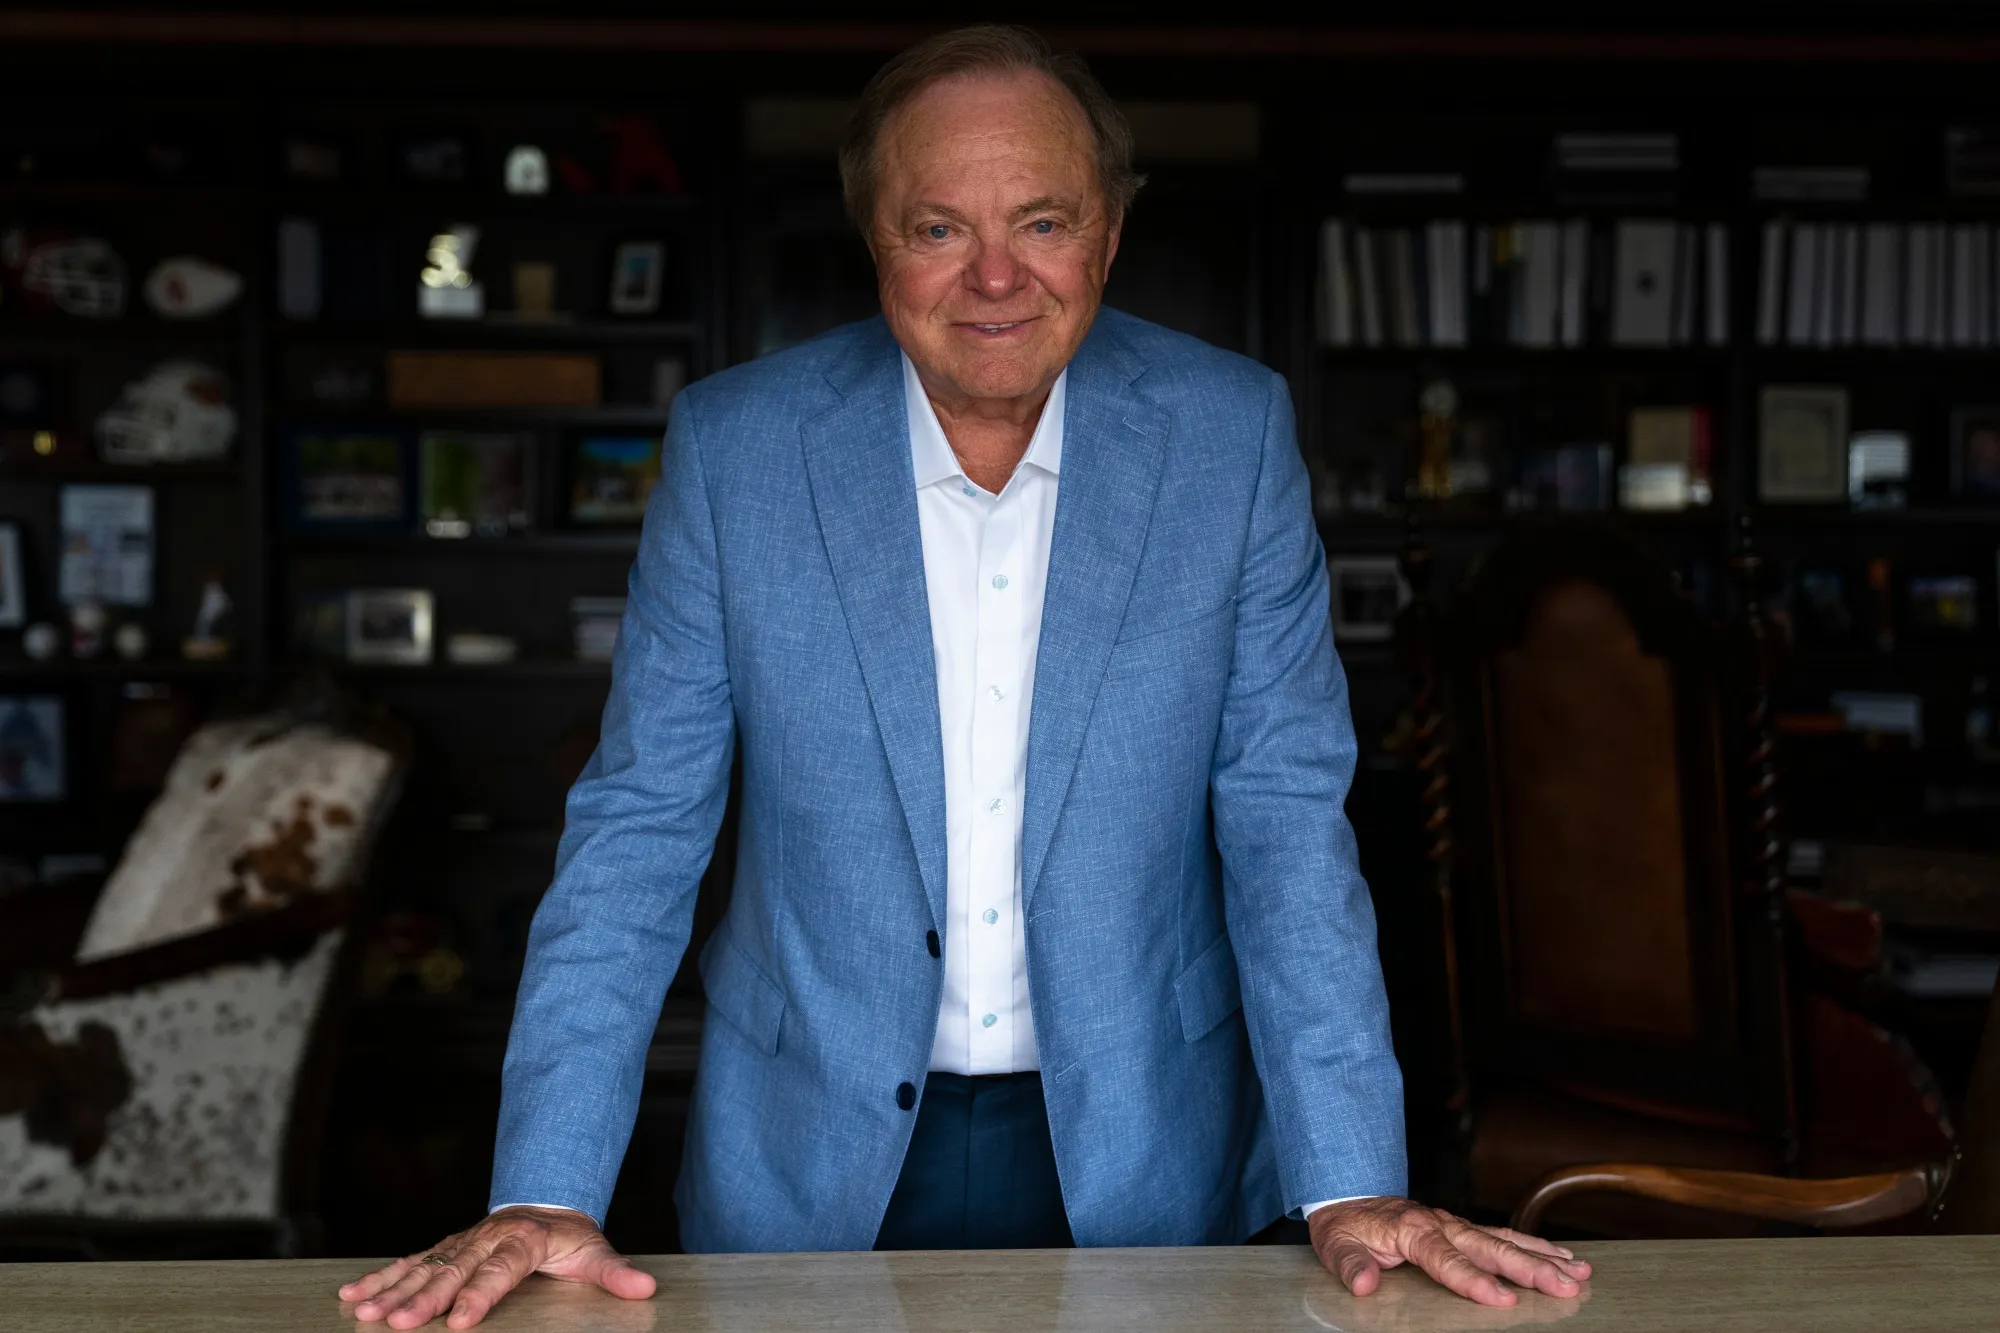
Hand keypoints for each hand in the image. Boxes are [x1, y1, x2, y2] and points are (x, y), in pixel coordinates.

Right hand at [337, 1206, 656, 1328]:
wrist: (546, 1203)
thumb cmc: (569, 1238)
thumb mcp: (594, 1253)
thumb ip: (615, 1273)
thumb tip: (645, 1288)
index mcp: (522, 1241)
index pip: (499, 1271)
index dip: (479, 1295)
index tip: (459, 1321)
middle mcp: (486, 1240)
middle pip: (452, 1271)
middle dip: (424, 1299)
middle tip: (398, 1324)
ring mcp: (461, 1243)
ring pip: (423, 1267)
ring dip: (392, 1291)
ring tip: (364, 1313)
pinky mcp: (444, 1249)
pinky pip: (408, 1263)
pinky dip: (380, 1279)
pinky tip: (353, 1296)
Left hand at [1307, 1197, 1590, 1306]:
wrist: (1348, 1196)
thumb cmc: (1345, 1224)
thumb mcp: (1335, 1244)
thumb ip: (1350, 1264)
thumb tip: (1364, 1284)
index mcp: (1412, 1229)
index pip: (1447, 1258)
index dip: (1473, 1280)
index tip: (1501, 1299)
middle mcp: (1441, 1224)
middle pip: (1491, 1248)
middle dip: (1530, 1269)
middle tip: (1564, 1286)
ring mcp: (1455, 1225)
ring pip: (1506, 1241)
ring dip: (1543, 1257)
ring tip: (1579, 1273)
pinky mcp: (1463, 1229)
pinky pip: (1504, 1237)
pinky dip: (1536, 1247)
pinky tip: (1563, 1259)